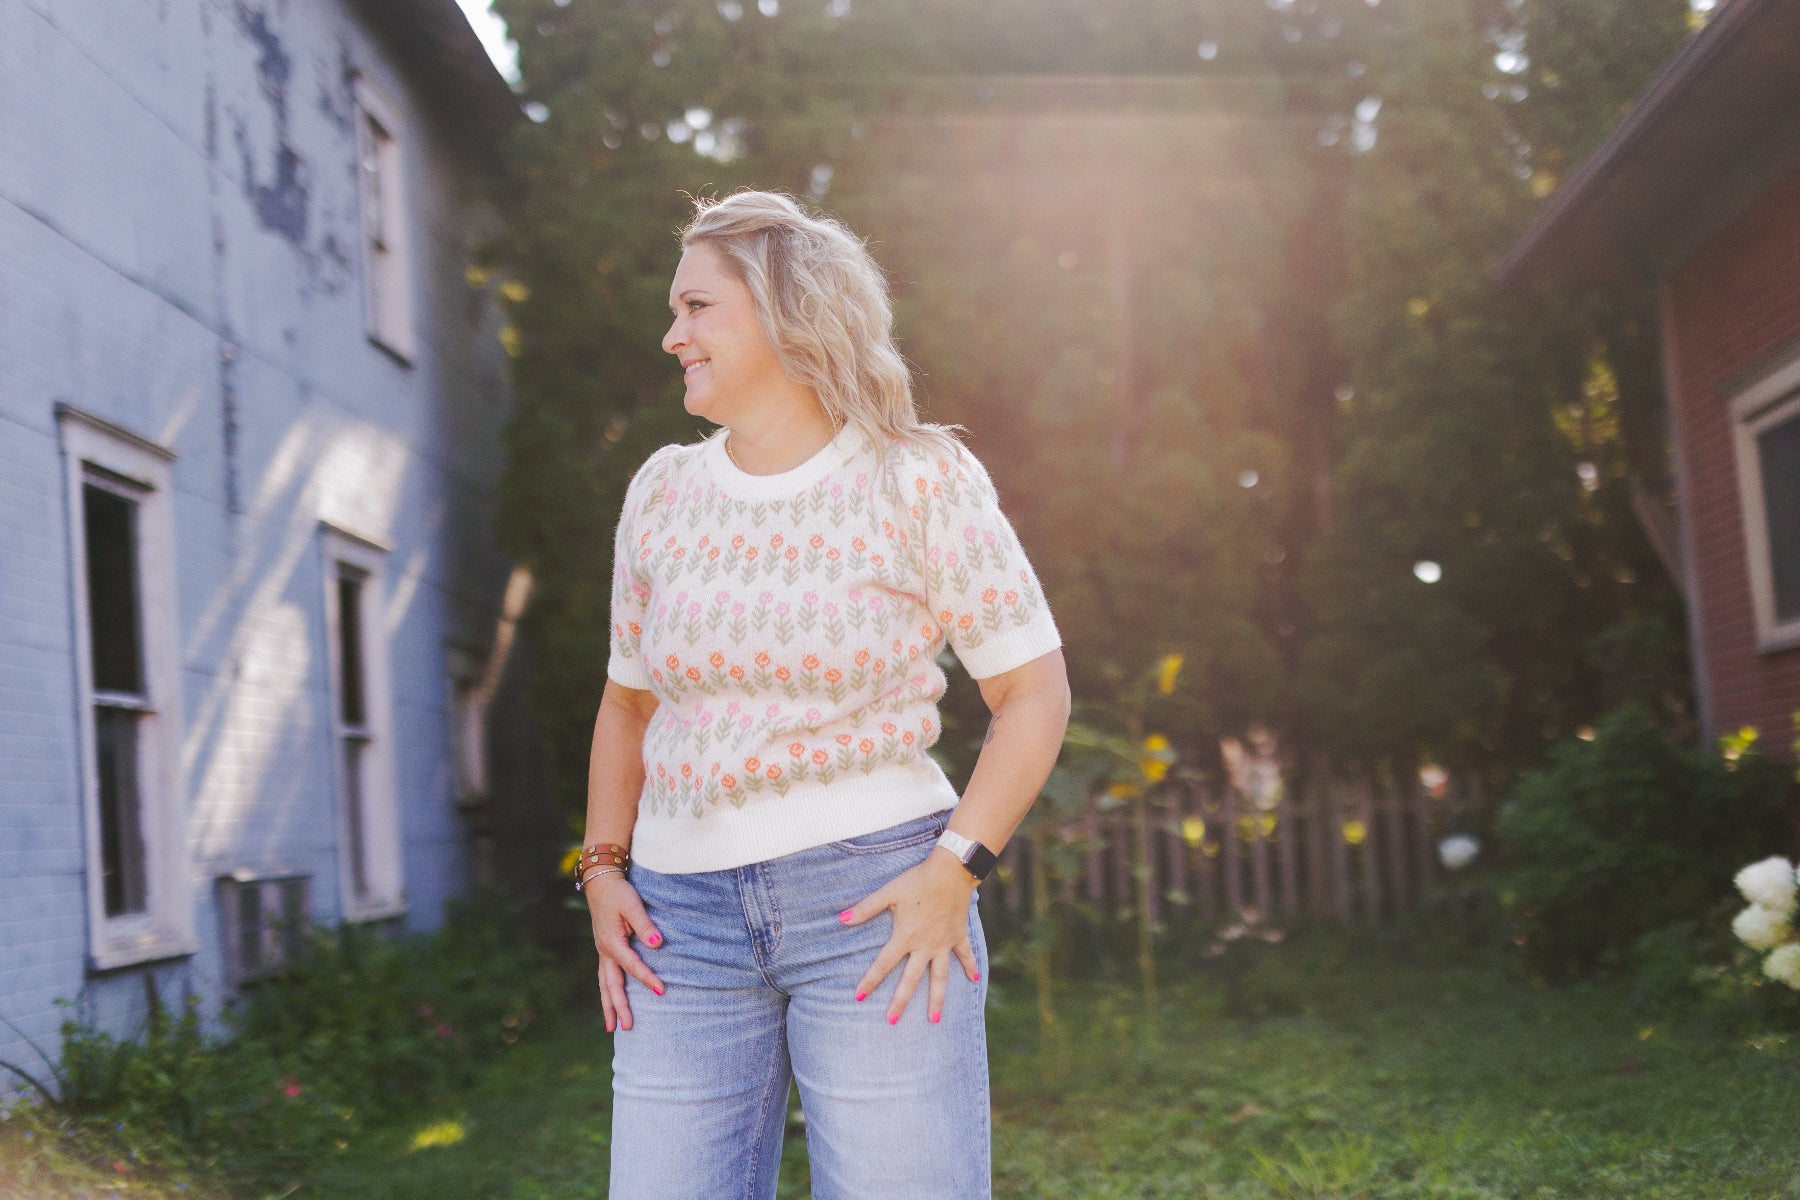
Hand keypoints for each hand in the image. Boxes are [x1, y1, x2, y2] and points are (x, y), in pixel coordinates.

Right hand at [584, 873, 664, 1032]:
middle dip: (619, 1007)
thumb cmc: (618, 893)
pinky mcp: (605, 950)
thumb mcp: (632, 905)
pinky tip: (611, 1003)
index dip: (647, 979)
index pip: (632, 966)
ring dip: (608, 1006)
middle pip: (611, 986)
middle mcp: (604, 952)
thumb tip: (656, 944)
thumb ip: (644, 925)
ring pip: (604, 985)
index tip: (661, 990)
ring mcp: (603, 953)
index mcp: (611, 943)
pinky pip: (605, 978)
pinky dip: (607, 993)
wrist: (601, 884)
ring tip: (612, 1027)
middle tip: (627, 1027)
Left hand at [840, 849, 981, 1025]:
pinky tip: (974, 981)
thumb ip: (865, 908)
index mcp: (905, 936)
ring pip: (939, 977)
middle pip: (911, 980)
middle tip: (892, 1022)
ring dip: (937, 999)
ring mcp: (943, 943)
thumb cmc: (917, 880)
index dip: (870, 980)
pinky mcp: (958, 936)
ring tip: (934, 1020)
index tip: (859, 997)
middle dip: (900, 1002)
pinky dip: (970, 967)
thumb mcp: (888, 892)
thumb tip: (841, 919)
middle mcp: (924, 946)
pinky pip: (965, 955)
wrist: (951, 871)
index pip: (883, 964)